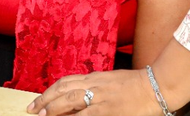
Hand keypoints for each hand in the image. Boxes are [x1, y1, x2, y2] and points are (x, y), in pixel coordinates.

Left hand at [27, 69, 159, 115]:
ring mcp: (100, 98)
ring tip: (41, 115)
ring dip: (52, 108)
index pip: (67, 82)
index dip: (51, 91)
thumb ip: (97, 87)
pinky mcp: (107, 111)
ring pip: (69, 99)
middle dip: (45, 99)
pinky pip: (84, 115)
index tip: (40, 99)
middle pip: (63, 89)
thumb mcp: (114, 82)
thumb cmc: (138, 86)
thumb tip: (82, 97)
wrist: (157, 85)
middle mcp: (95, 85)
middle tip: (32, 109)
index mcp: (96, 78)